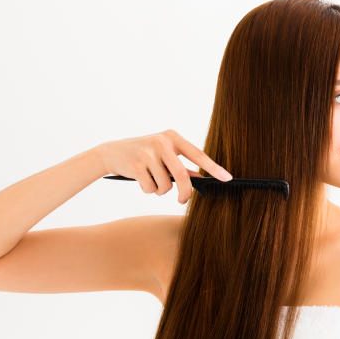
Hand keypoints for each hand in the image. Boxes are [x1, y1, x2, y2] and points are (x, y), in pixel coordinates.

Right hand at [96, 130, 232, 203]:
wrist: (111, 152)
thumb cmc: (143, 154)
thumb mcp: (164, 154)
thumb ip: (182, 165)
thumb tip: (202, 180)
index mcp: (172, 137)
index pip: (198, 154)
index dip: (213, 168)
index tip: (227, 178)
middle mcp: (162, 142)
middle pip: (183, 176)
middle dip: (185, 193)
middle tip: (183, 200)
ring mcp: (148, 153)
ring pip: (166, 186)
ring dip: (160, 190)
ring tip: (151, 180)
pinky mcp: (136, 165)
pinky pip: (151, 188)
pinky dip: (148, 190)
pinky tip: (140, 179)